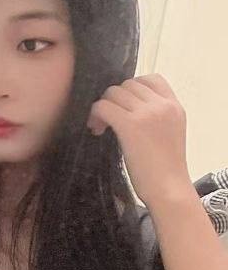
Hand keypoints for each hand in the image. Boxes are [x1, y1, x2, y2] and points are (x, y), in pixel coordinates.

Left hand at [86, 73, 191, 207]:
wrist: (169, 190)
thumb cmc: (165, 169)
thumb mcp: (170, 133)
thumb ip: (156, 115)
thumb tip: (126, 105)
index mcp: (174, 106)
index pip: (151, 78)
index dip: (131, 88)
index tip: (124, 106)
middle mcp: (162, 106)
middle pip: (127, 84)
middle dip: (114, 99)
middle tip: (108, 120)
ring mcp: (147, 114)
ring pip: (113, 93)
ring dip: (103, 107)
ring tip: (101, 127)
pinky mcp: (130, 126)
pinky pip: (103, 106)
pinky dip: (95, 115)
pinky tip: (97, 130)